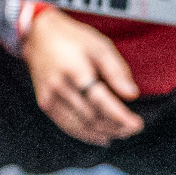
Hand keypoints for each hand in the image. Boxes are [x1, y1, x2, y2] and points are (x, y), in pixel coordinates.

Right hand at [21, 9, 142, 143]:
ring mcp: (49, 97)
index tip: (137, 124)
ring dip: (102, 134)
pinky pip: (67, 126)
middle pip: (91, 116)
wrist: (38, 37)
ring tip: (121, 134)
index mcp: (75, 69)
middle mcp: (59, 86)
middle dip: (115, 127)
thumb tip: (132, 94)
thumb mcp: (99, 46)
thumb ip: (116, 71)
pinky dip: (86, 135)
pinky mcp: (45, 104)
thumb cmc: (73, 40)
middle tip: (133, 129)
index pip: (100, 100)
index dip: (120, 116)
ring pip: (79, 125)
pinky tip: (101, 136)